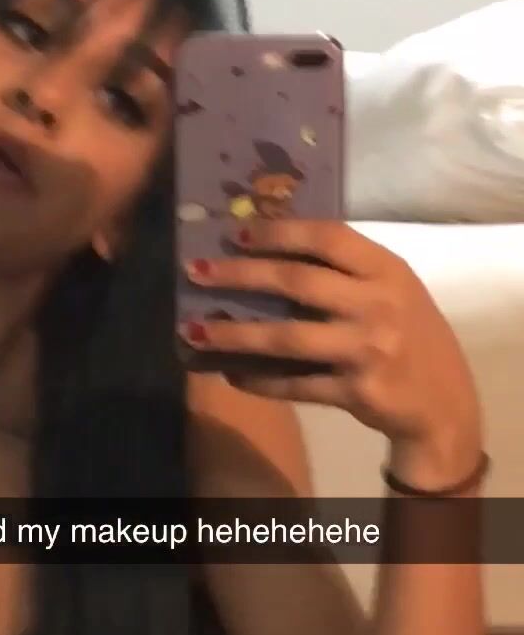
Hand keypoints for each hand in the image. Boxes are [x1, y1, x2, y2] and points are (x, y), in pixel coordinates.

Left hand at [180, 219, 481, 478]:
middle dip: (240, 275)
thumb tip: (263, 250)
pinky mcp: (357, 391)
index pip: (328, 237)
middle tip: (194, 271)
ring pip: (287, 338)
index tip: (234, 233)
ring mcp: (368, 349)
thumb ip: (344, 271)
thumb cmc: (407, 334)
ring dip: (234, 335)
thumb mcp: (389, 290)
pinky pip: (295, 384)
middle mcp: (379, 305)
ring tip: (192, 331)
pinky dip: (259, 380)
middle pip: (298, 282)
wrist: (442, 403)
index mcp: (387, 270)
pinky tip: (229, 373)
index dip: (279, 232)